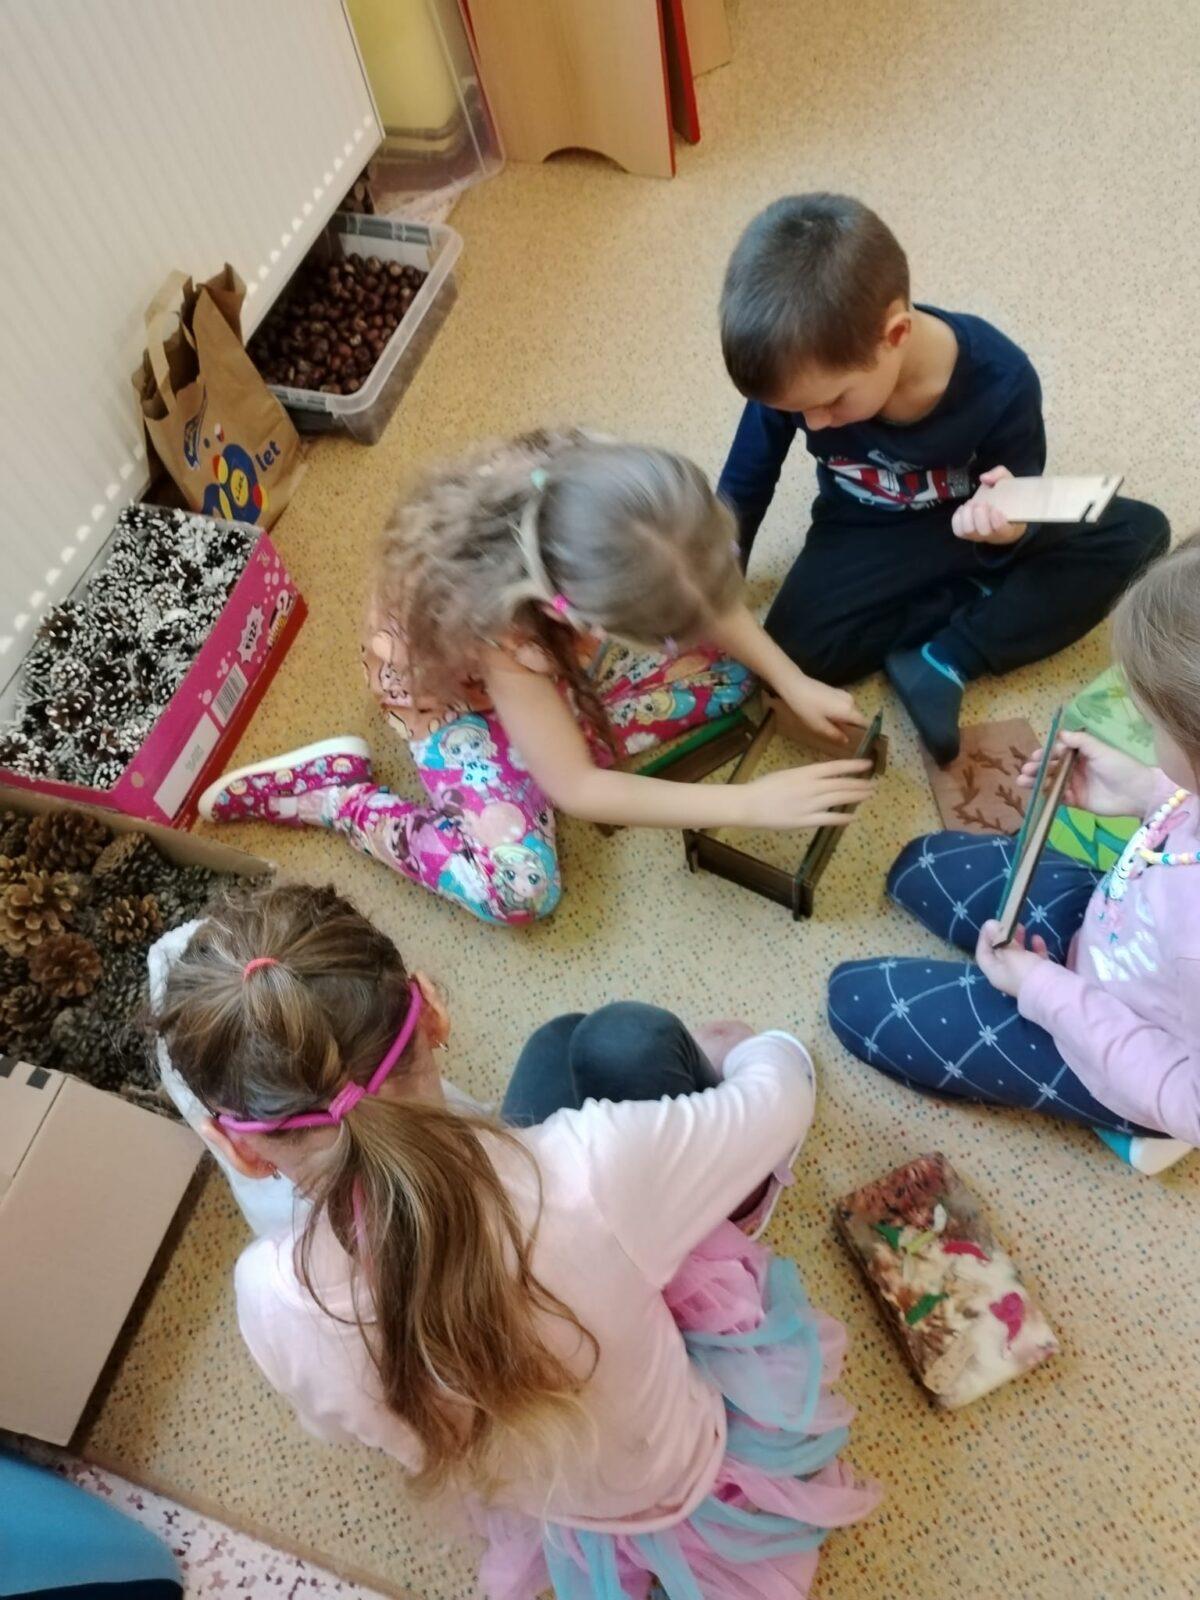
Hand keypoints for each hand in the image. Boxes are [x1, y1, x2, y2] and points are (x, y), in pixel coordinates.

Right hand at [738, 759, 875, 829]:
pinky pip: (827, 819)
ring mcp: (808, 805)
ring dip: (855, 797)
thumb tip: (824, 778)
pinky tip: (852, 817)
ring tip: (868, 796)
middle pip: (840, 784)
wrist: (748, 804)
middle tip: (873, 784)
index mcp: (804, 773)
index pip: (835, 767)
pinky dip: (841, 818)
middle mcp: (810, 787)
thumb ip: (806, 776)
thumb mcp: (787, 774)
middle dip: (859, 784)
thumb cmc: (764, 787)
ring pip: (838, 800)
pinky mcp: (804, 821)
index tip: (868, 765)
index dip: (853, 766)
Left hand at [773, 676, 867, 745]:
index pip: (865, 723)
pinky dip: (839, 713)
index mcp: (849, 710)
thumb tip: (847, 741)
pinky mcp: (837, 691)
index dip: (865, 733)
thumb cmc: (806, 708)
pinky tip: (826, 717)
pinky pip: (843, 705)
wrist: (795, 685)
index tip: (860, 742)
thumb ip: (835, 735)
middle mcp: (851, 701)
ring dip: (844, 720)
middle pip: (857, 718)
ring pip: (849, 711)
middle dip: (852, 727)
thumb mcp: (819, 726)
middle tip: (841, 738)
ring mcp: (844, 694)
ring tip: (832, 728)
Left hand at [951, 466, 1026, 545]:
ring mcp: (979, 536)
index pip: (1001, 530)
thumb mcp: (1008, 482)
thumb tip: (984, 478)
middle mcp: (993, 535)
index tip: (995, 508)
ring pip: (968, 531)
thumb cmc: (1006, 499)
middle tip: (981, 502)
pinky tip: (965, 508)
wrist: (1000, 511)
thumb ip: (1000, 475)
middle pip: (982, 531)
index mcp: (1009, 527)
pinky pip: (958, 530)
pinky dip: (958, 517)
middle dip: (979, 514)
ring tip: (971, 503)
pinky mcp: (966, 534)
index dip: (996, 520)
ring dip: (967, 514)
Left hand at [975, 920, 1050, 997]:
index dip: (984, 938)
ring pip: (1018, 954)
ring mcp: (1023, 975)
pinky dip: (1035, 947)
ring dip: (1018, 940)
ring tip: (1022, 927)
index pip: (983, 954)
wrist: (1051, 991)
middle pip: (1001, 953)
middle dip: (1003, 937)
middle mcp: (1006, 975)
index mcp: (994, 972)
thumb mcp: (1010, 953)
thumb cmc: (1024, 971)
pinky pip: (1034, 958)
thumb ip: (1000, 939)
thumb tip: (990, 924)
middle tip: (1008, 923)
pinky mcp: (1039, 974)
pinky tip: (1037, 938)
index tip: (990, 924)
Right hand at [1018, 728, 1155, 817]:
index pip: (1058, 753)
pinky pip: (1059, 798)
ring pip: (1051, 783)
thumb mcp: (1100, 749)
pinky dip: (1050, 796)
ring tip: (1022, 782)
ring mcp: (1075, 785)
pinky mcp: (1077, 801)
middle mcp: (1076, 769)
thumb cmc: (1120, 767)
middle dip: (1037, 769)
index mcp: (1081, 754)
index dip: (1045, 754)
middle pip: (1051, 768)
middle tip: (1025, 772)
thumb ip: (1080, 742)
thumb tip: (1059, 733)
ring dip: (1037, 782)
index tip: (1035, 756)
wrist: (1136, 792)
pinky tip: (1042, 794)